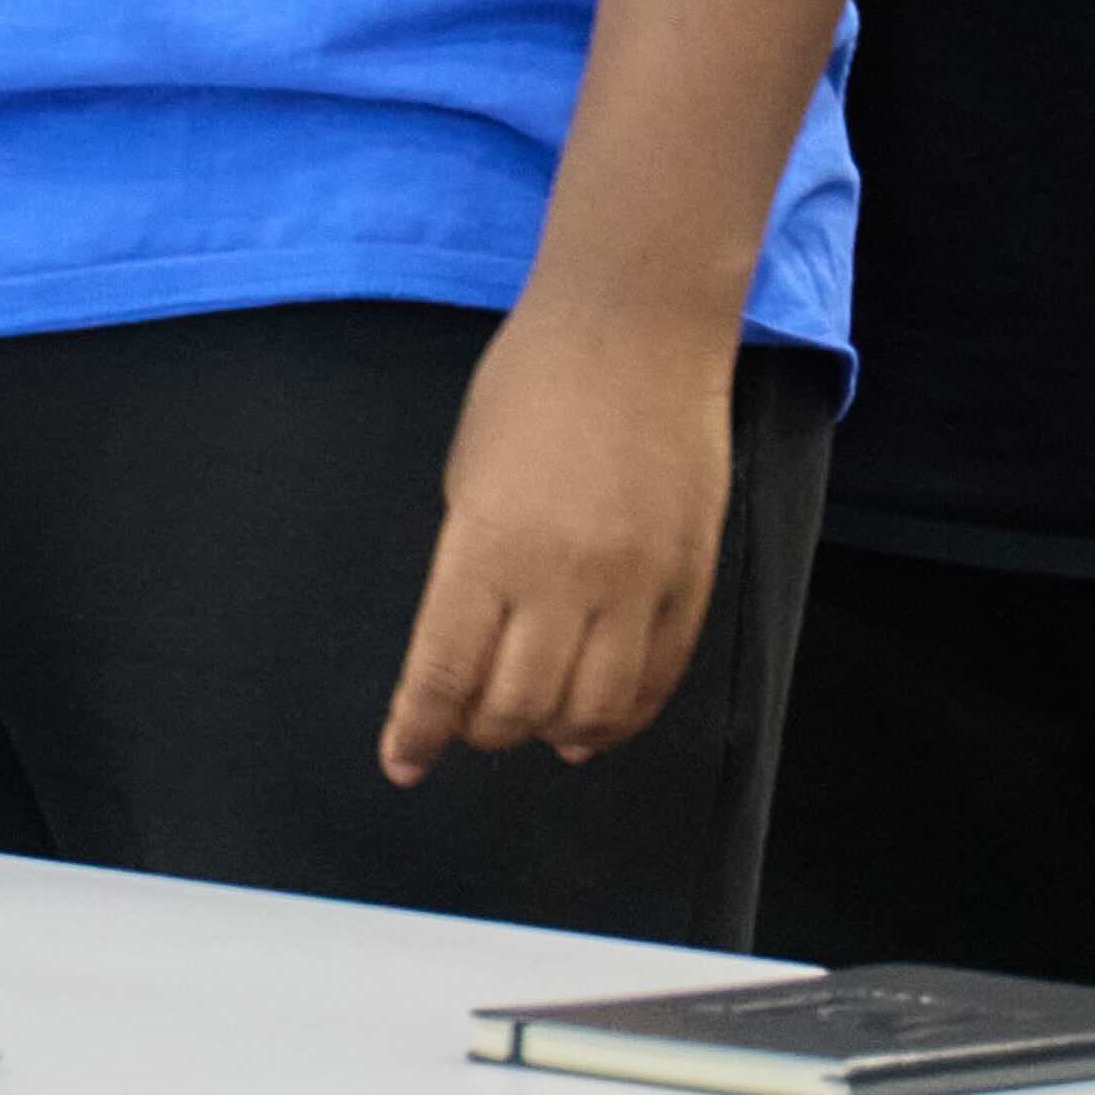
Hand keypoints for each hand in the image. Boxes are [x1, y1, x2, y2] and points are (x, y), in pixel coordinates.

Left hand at [380, 297, 735, 780]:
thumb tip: (475, 645)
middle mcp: (564, 580)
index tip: (403, 763)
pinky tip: (597, 722)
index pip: (446, 671)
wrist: (634, 331)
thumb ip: (472, 566)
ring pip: (595, 709)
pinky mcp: (692, 581)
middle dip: (483, 729)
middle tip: (469, 725)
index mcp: (489, 547)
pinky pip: (659, 679)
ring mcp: (638, 586)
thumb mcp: (467, 474)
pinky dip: (624, 716)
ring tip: (536, 730)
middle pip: (519, 704)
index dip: (419, 730)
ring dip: (555, 732)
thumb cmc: (529, 385)